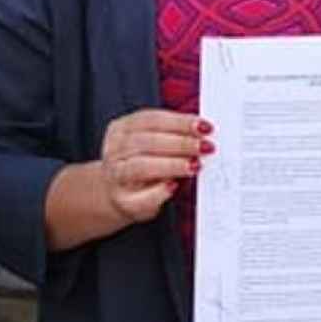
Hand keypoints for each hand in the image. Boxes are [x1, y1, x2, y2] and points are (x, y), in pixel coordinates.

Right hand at [98, 108, 208, 224]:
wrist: (117, 194)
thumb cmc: (142, 164)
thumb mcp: (152, 143)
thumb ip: (172, 136)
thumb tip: (203, 133)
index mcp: (122, 129)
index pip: (151, 119)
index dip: (179, 122)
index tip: (205, 126)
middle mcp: (115, 150)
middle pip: (147, 142)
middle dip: (180, 143)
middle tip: (205, 147)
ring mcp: (116, 177)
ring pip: (141, 167)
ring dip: (172, 165)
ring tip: (195, 165)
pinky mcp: (124, 202)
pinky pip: (141, 197)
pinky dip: (159, 192)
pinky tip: (174, 186)